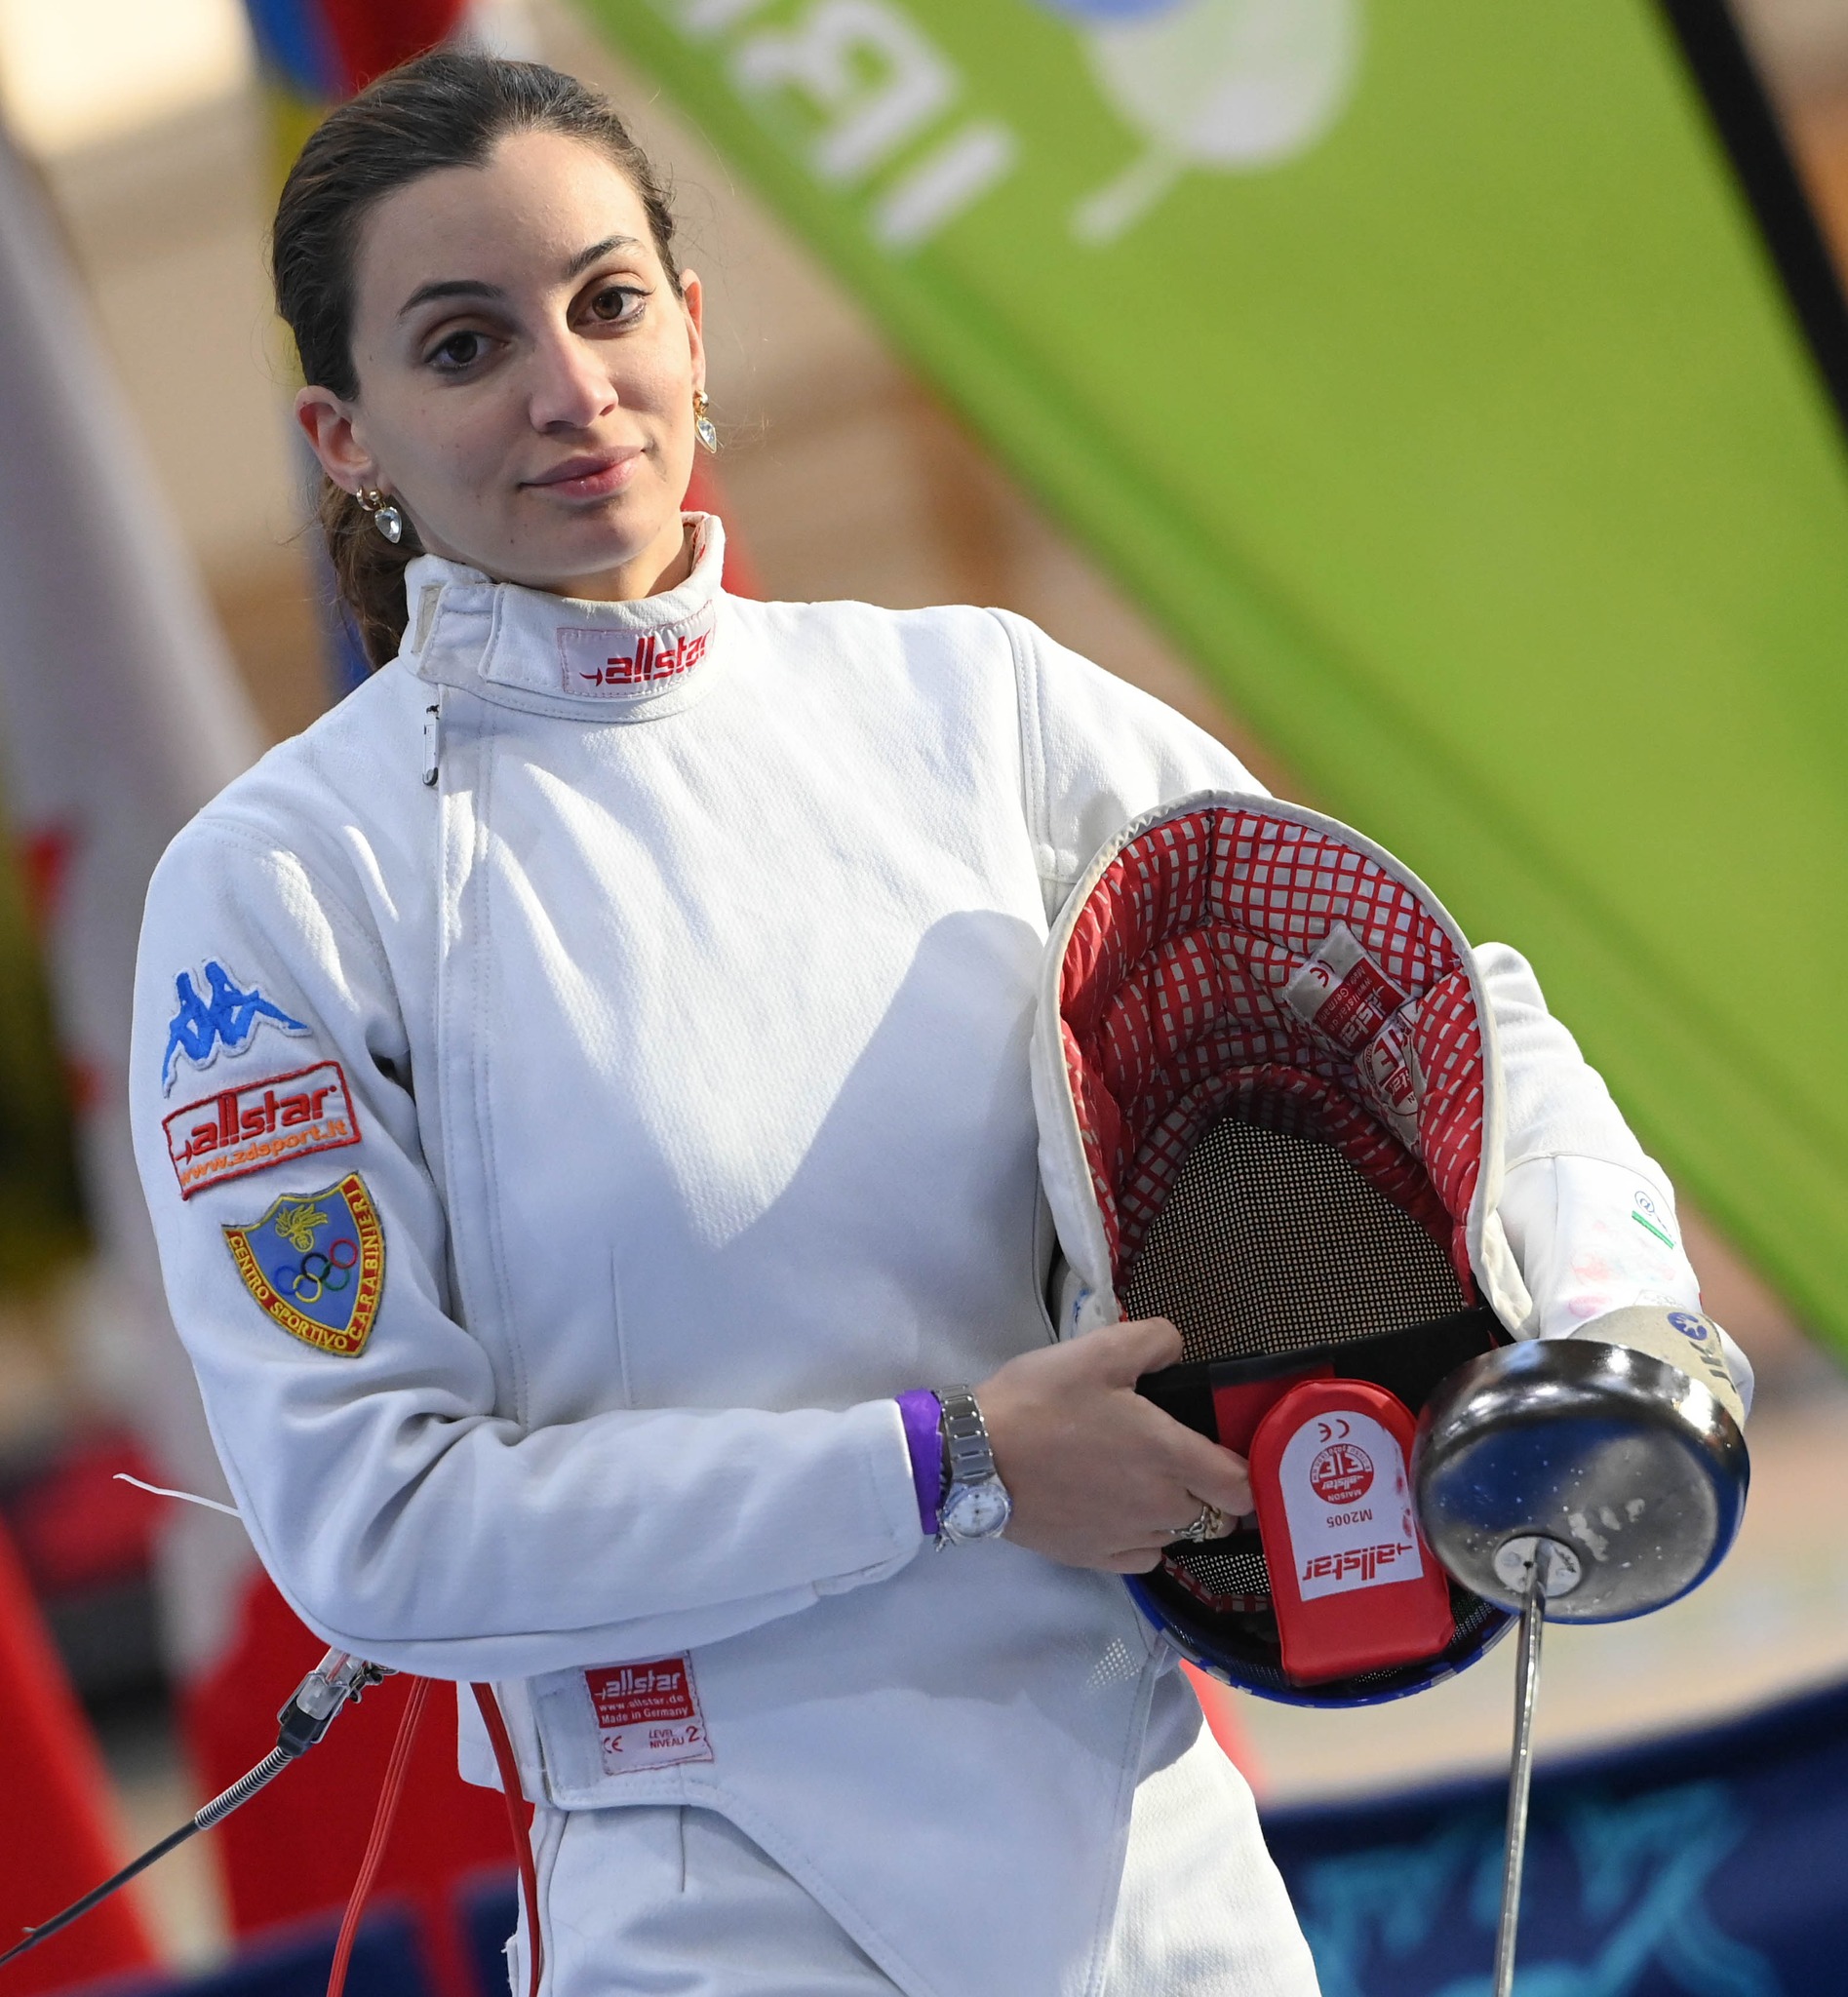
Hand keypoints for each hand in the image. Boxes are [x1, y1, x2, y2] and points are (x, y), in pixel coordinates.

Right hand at [975, 1316, 1250, 1572]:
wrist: (973, 1458)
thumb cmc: (1040, 1401)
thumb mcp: (1098, 1350)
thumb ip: (1154, 1341)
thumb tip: (1178, 1349)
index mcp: (1170, 1456)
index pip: (1242, 1486)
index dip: (1246, 1470)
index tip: (1228, 1450)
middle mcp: (1161, 1507)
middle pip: (1216, 1514)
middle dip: (1209, 1489)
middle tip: (1179, 1455)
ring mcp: (1129, 1538)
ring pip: (1178, 1535)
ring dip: (1175, 1513)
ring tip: (1141, 1479)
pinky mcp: (1097, 1559)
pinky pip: (1145, 1556)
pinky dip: (1144, 1537)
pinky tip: (1119, 1510)